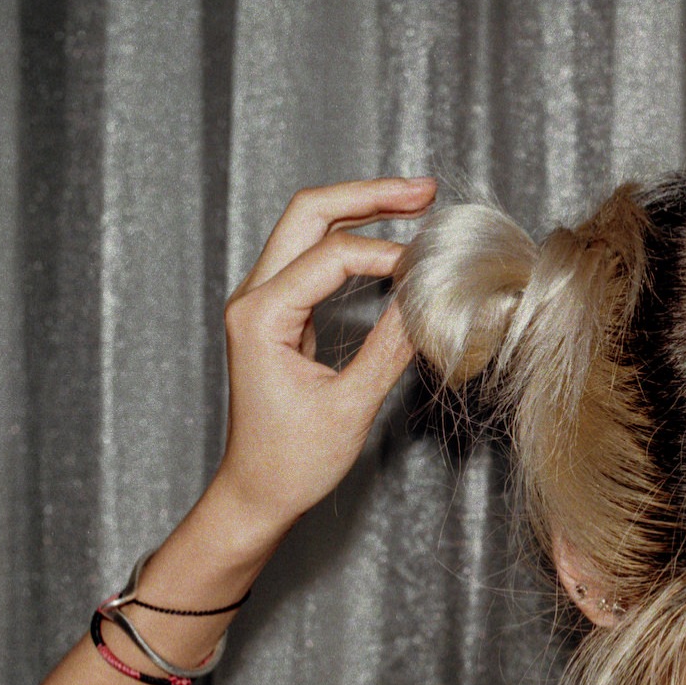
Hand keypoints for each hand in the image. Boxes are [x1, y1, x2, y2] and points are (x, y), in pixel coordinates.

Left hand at [209, 177, 434, 532]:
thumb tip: (428, 297)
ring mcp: (263, 301)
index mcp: (260, 317)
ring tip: (416, 201)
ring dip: (362, 209)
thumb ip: (390, 346)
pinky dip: (354, 238)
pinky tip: (391, 239)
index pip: (331, 256)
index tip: (432, 272)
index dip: (388, 255)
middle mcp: (253, 298)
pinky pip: (314, 256)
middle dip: (369, 196)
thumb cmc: (291, 461)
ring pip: (309, 227)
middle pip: (309, 214)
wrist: (255, 493)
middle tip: (426, 191)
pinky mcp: (279, 312)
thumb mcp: (351, 405)